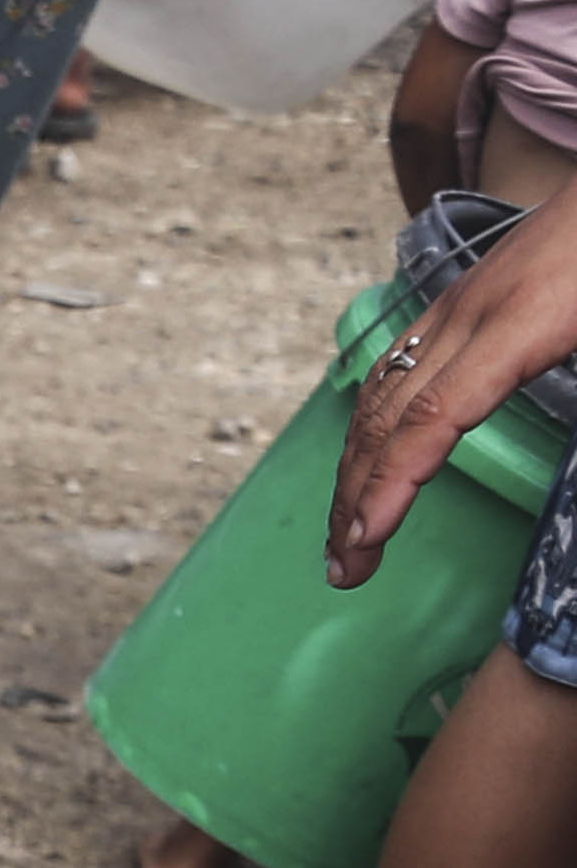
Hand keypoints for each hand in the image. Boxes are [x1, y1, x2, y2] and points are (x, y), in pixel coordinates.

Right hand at [337, 190, 576, 583]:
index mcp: (525, 319)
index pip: (436, 413)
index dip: (393, 481)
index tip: (366, 540)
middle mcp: (475, 312)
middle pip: (392, 415)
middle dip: (356, 497)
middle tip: (343, 569)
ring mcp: (462, 303)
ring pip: (383, 395)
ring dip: (353, 470)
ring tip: (342, 532)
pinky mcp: (463, 298)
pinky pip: (395, 367)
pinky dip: (368, 425)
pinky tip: (362, 459)